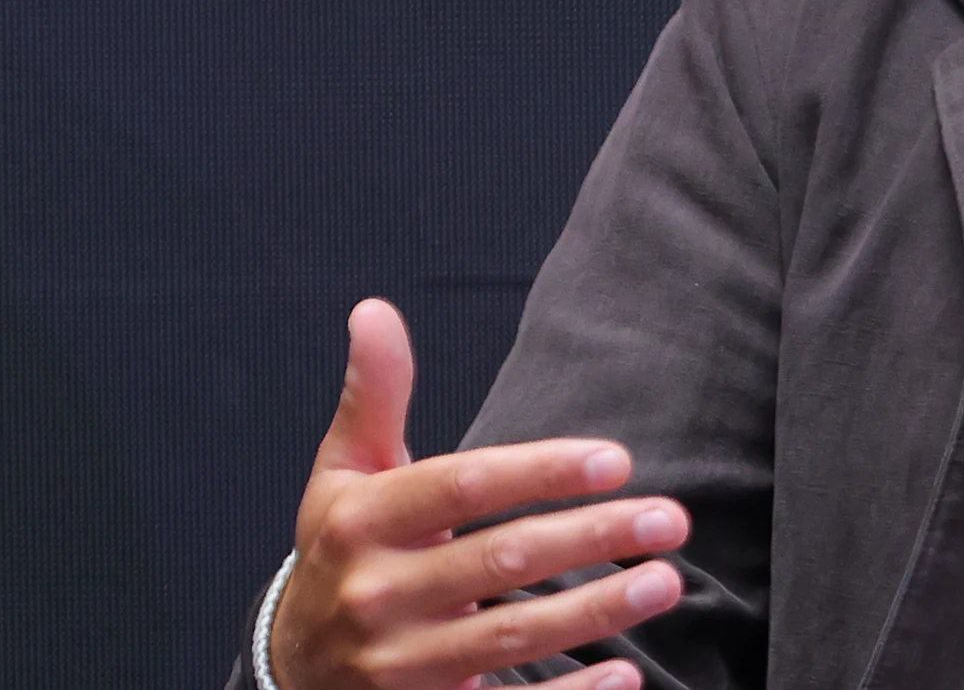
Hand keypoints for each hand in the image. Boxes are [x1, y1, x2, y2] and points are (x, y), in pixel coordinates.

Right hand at [272, 299, 690, 689]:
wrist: (292, 667)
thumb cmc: (340, 552)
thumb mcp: (344, 473)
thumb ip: (374, 394)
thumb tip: (375, 310)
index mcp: (359, 522)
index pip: (462, 487)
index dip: (540, 471)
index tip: (616, 460)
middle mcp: (374, 595)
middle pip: (498, 561)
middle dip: (591, 538)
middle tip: (670, 520)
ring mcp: (397, 665)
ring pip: (509, 637)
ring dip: (596, 612)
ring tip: (664, 581)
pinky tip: (626, 673)